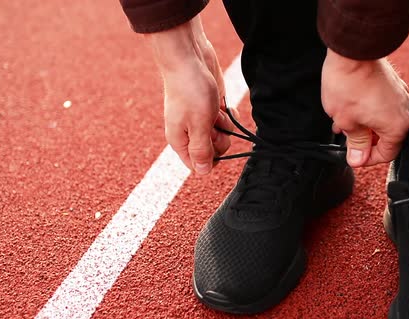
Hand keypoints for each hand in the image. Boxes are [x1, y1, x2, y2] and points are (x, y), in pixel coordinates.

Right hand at [145, 16, 234, 174]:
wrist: (189, 56)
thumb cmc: (190, 89)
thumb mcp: (198, 124)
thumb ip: (201, 150)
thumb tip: (202, 172)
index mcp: (180, 140)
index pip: (197, 165)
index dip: (210, 159)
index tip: (213, 143)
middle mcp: (189, 132)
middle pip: (213, 151)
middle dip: (219, 139)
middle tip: (213, 122)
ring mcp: (201, 119)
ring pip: (222, 135)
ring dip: (224, 125)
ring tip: (214, 109)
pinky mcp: (212, 107)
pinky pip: (226, 121)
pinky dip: (229, 115)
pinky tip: (225, 106)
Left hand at [321, 49, 408, 166]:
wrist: (352, 51)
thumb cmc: (349, 85)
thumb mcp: (347, 122)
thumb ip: (356, 143)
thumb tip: (358, 158)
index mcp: (398, 127)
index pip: (387, 154)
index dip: (367, 159)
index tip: (353, 156)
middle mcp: (405, 112)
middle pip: (387, 137)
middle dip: (365, 140)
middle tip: (346, 138)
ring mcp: (401, 96)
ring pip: (384, 120)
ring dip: (365, 125)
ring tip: (343, 122)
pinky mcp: (394, 84)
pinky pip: (384, 105)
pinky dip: (369, 111)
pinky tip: (350, 108)